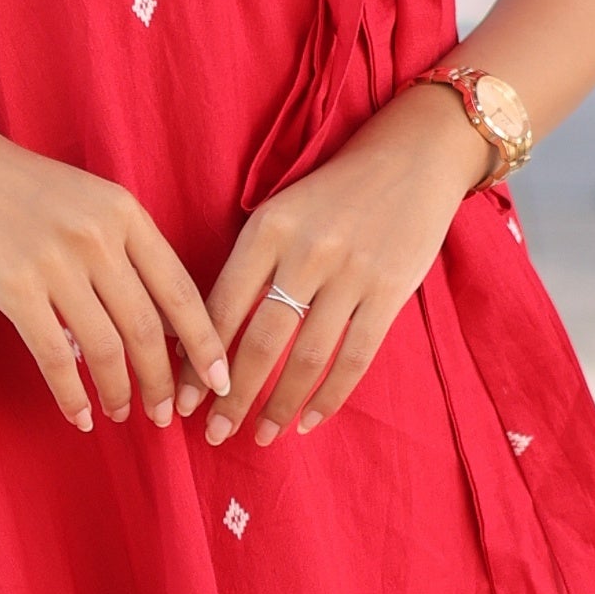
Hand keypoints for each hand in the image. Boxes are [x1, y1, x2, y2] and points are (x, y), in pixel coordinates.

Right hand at [0, 112, 234, 436]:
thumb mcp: (86, 200)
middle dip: (162, 381)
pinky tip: (80, 416)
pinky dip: (72, 395)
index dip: (204, 342)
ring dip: (119, 392)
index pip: (179, 289)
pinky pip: (54, 356)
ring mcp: (55, 263)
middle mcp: (97, 237)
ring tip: (123, 414)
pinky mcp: (13, 287)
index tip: (219, 379)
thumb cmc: (17, 185)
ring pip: (105, 348)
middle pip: (146, 328)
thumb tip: (153, 323)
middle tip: (165, 414)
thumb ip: (122, 249)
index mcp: (124, 213)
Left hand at [205, 88, 478, 444]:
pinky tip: (309, 421)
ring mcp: (351, 273)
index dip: (198, 361)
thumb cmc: (333, 192)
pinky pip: (354, 358)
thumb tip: (206, 335)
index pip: (222, 307)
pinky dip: (330, 396)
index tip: (183, 400)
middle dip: (232, 397)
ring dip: (279, 406)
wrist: (411, 158)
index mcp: (266, 229)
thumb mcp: (280, 212)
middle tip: (213, 433)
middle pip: (261, 341)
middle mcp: (306, 252)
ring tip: (261, 435)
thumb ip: (249, 265)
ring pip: (307, 358)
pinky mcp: (390, 291)